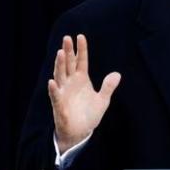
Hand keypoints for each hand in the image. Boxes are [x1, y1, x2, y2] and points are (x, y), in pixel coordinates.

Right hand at [48, 34, 120, 152]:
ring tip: (61, 53)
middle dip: (68, 51)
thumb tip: (117, 74)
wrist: (81, 132)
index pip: (81, 61)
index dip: (81, 50)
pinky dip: (54, 89)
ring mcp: (63, 93)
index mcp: (81, 80)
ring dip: (60, 65)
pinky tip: (52, 81)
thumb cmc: (89, 115)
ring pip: (60, 76)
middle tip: (67, 38)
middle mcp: (70, 83)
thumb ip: (108, 87)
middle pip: (68, 64)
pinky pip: (56, 96)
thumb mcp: (102, 100)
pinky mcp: (59, 105)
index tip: (80, 36)